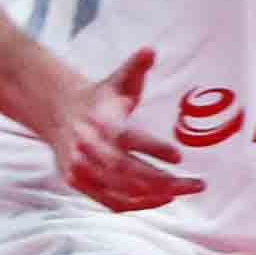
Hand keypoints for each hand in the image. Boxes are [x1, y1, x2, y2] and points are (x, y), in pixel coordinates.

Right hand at [52, 47, 191, 212]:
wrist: (57, 112)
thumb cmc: (100, 97)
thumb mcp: (118, 79)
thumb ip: (136, 67)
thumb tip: (150, 50)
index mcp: (100, 123)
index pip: (127, 139)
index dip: (153, 148)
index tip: (180, 156)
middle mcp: (88, 149)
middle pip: (128, 172)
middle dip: (165, 181)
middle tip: (198, 184)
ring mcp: (81, 169)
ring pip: (120, 191)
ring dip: (155, 196)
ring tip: (185, 190)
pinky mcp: (77, 183)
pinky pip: (109, 201)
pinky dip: (137, 204)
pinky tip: (163, 199)